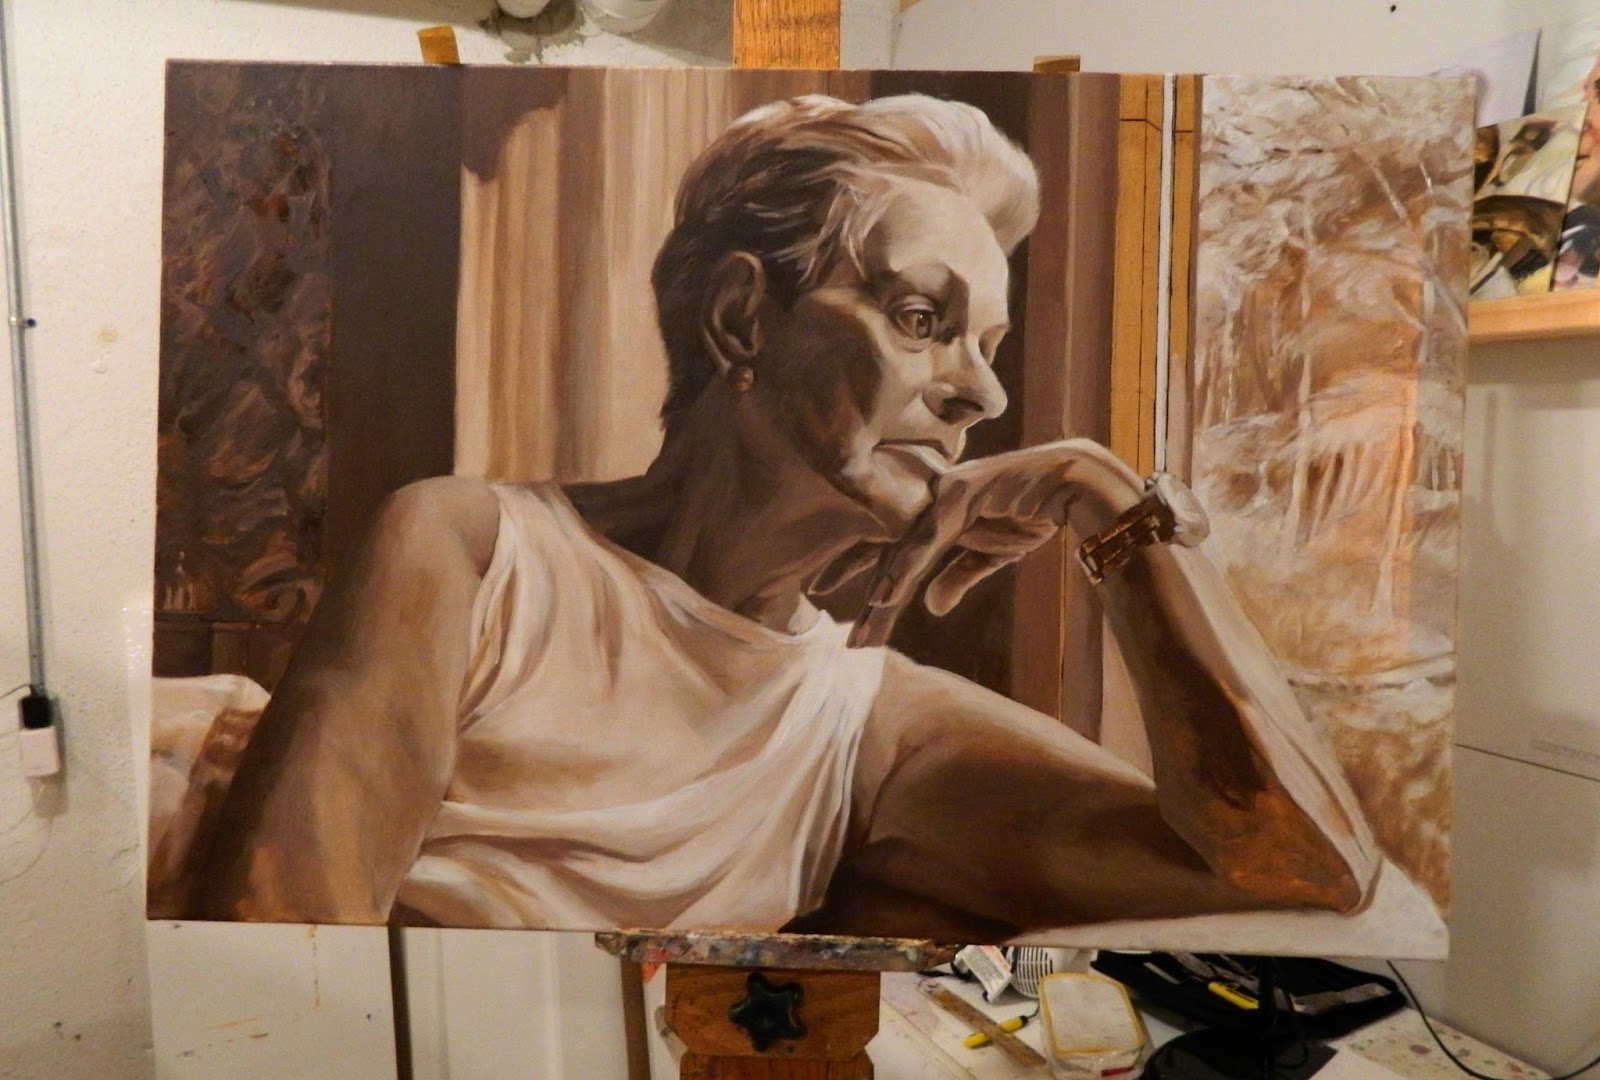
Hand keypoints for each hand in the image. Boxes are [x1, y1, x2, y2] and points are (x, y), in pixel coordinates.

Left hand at [846, 439, 1142, 647]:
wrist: (1073, 483)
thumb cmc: (1033, 511)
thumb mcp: (991, 554)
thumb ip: (958, 576)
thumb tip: (929, 608)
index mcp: (931, 507)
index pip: (884, 538)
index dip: (853, 562)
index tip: (822, 585)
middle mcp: (928, 497)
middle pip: (882, 544)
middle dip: (848, 575)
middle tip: (816, 602)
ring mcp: (941, 495)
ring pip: (899, 550)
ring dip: (878, 594)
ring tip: (859, 629)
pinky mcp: (959, 497)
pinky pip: (925, 542)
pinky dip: (904, 572)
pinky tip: (884, 598)